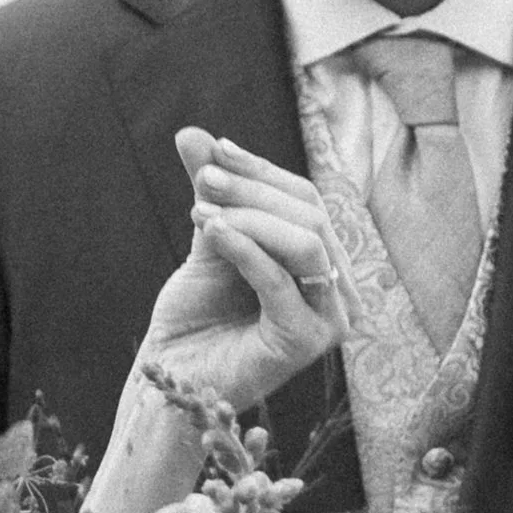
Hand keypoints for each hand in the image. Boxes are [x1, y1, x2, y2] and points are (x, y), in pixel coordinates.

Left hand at [136, 130, 360, 412]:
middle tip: (203, 177)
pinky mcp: (305, 344)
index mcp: (326, 267)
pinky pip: (280, 280)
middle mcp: (340, 294)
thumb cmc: (194, 319)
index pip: (308, 201)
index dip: (263, 170)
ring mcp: (329, 322)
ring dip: (251, 215)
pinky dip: (245, 248)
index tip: (215, 150)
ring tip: (201, 208)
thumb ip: (213, 193)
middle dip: (254, 189)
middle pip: (311, 216)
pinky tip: (209, 230)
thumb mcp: (207, 241)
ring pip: (307, 242)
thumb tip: (193, 131)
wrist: (172, 380)